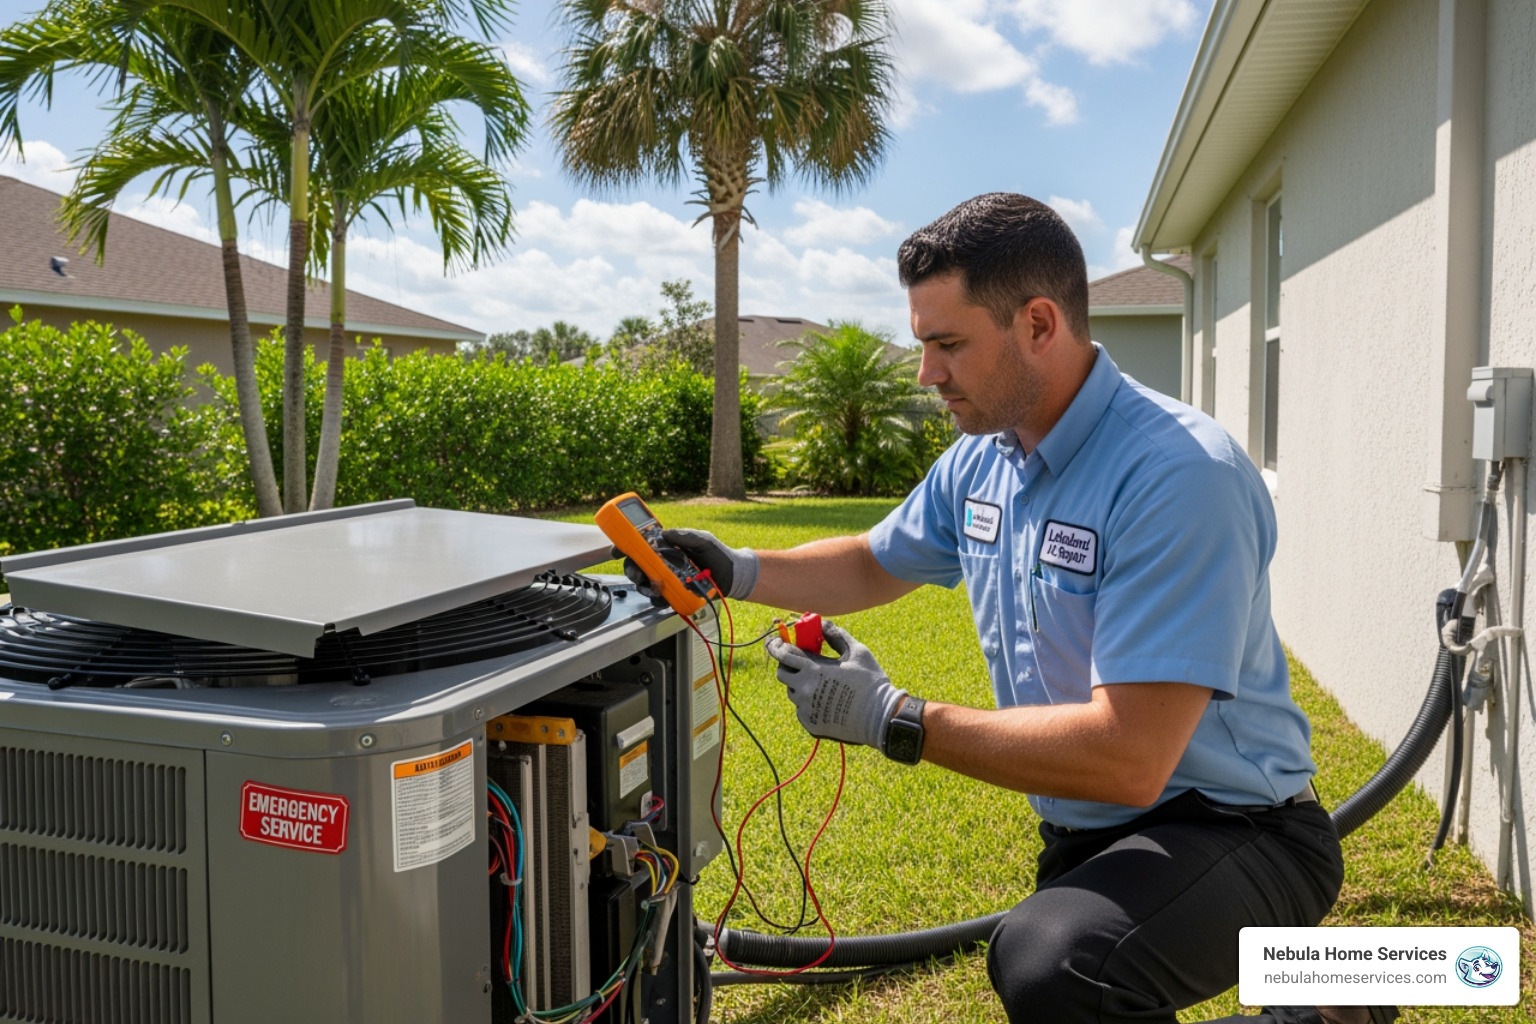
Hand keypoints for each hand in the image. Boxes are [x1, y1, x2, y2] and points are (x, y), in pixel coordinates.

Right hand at [620, 528, 758, 601]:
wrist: (734, 575)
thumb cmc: (718, 555)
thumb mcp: (703, 540)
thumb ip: (686, 536)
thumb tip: (666, 533)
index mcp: (667, 548)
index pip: (642, 546)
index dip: (627, 548)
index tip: (618, 550)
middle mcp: (664, 564)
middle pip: (638, 566)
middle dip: (633, 570)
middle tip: (637, 572)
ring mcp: (668, 579)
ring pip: (645, 584)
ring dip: (644, 585)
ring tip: (652, 585)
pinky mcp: (675, 594)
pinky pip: (659, 598)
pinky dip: (657, 598)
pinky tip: (662, 595)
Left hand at [765, 622, 905, 750]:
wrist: (880, 716)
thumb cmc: (870, 681)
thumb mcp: (856, 651)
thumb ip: (836, 635)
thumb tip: (822, 622)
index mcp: (813, 669)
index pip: (783, 654)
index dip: (776, 646)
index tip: (776, 642)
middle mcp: (804, 689)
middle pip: (782, 673)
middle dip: (788, 665)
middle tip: (800, 662)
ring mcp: (806, 708)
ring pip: (792, 691)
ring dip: (800, 684)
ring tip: (821, 683)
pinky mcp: (810, 723)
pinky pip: (801, 709)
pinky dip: (808, 702)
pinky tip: (826, 700)